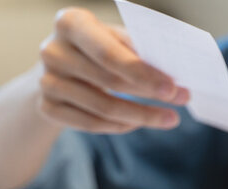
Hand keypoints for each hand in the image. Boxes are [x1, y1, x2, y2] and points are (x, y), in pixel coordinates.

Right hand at [36, 8, 189, 133]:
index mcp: (70, 23)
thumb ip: (138, 49)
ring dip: (142, 116)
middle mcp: (52, 50)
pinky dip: (121, 126)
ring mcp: (46, 81)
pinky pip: (92, 125)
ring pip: (103, 108)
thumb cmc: (99, 47)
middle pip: (109, 81)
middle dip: (150, 93)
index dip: (142, 72)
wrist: (61, 66)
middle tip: (181, 99)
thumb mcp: (115, 38)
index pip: (109, 53)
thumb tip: (174, 73)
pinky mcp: (47, 108)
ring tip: (170, 117)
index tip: (172, 87)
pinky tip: (140, 122)